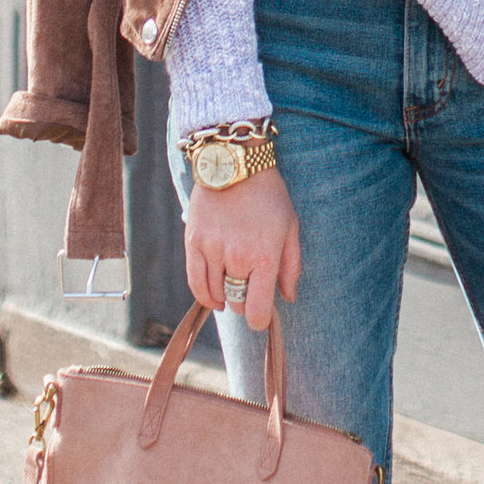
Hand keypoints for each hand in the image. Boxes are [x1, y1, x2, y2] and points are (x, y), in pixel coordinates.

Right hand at [183, 167, 300, 332]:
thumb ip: (291, 266)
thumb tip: (289, 297)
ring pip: (215, 294)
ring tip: (233, 287)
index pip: (258, 309)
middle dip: (245, 303)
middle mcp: (237, 258)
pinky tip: (212, 297)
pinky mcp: (193, 242)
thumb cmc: (269, 196)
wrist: (236, 163)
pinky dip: (203, 294)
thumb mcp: (291, 227)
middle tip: (250, 292)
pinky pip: (194, 281)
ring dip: (225, 297)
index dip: (260, 321)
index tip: (261, 319)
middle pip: (237, 303)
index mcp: (264, 257)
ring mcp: (212, 250)